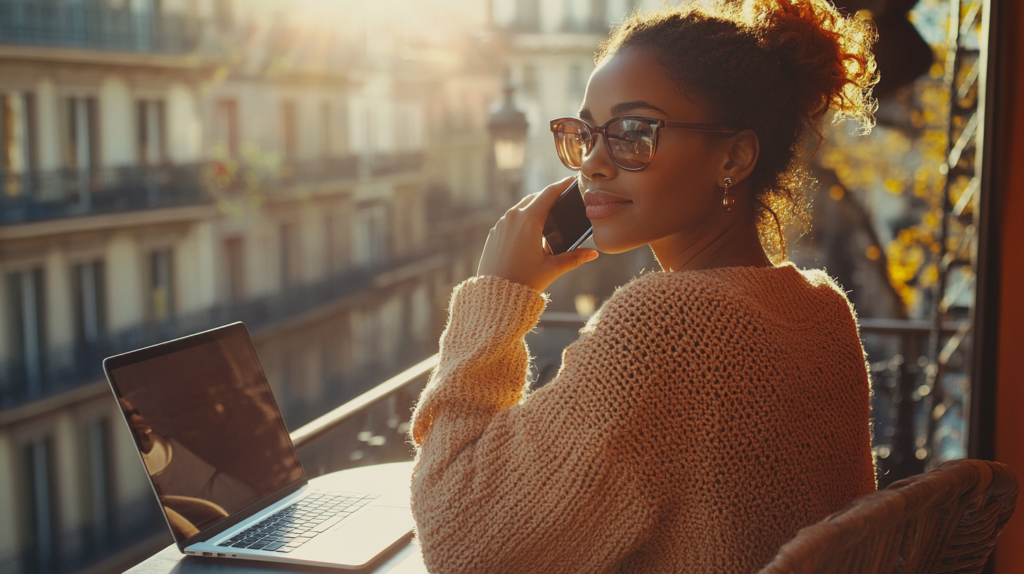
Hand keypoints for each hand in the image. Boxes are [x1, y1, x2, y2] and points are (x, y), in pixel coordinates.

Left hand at [477, 176, 598, 291]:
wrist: (495, 295)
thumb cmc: (524, 281)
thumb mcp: (552, 268)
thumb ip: (574, 258)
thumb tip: (593, 254)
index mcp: (529, 220)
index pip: (548, 194)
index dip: (561, 185)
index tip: (570, 180)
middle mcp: (513, 217)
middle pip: (534, 198)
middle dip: (548, 198)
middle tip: (561, 201)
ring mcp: (501, 224)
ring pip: (521, 208)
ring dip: (534, 209)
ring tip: (547, 220)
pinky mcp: (494, 233)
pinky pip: (510, 220)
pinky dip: (522, 221)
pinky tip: (530, 234)